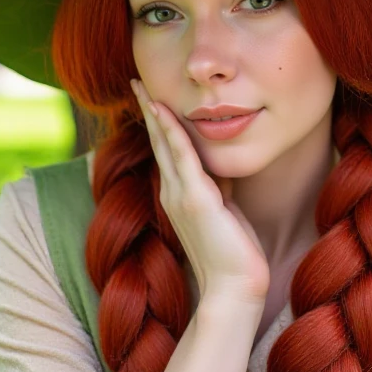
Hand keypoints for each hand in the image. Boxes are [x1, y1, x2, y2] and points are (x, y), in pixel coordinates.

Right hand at [131, 79, 269, 304]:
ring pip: (164, 144)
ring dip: (154, 113)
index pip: (166, 151)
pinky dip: (171, 130)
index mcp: (179, 196)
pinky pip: (181, 155)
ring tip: (143, 88)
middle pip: (158, 142)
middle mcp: (173, 193)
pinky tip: (163, 110)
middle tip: (137, 83)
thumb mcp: (225, 212)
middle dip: (148, 111)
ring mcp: (180, 195)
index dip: (159, 124)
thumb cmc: (233, 254)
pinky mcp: (195, 198)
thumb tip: (222, 168)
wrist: (234, 288)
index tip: (153, 100)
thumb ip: (218, 188)